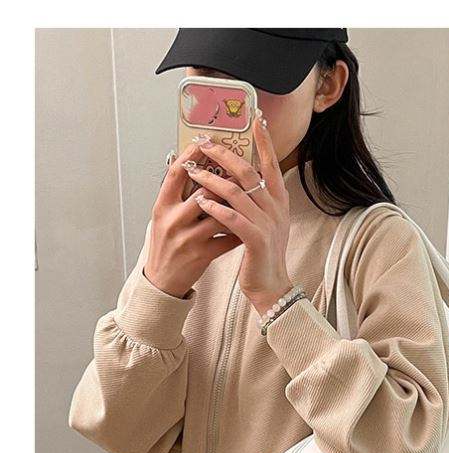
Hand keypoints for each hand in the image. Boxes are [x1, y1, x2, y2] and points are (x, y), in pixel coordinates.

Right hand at [144, 143, 241, 298]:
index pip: (176, 174)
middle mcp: (173, 220)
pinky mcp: (202, 254)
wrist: (163, 279)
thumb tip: (194, 167)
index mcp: (162, 206)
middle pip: (202, 191)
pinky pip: (228, 238)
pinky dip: (240, 228)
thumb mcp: (163, 216)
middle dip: (224, 181)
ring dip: (236, 204)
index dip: (191, 156)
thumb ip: (177, 195)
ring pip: (218, 214)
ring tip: (249, 195)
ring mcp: (188, 238)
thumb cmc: (166, 244)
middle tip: (241, 169)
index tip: (206, 142)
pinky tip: (250, 222)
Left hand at [183, 112, 293, 314]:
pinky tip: (201, 201)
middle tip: (204, 142)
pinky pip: (232, 218)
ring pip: (236, 192)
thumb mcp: (264, 222)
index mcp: (279, 201)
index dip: (264, 141)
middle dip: (223, 154)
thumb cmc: (262, 254)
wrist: (271, 286)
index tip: (255, 119)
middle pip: (248, 172)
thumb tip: (239, 177)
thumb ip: (255, 200)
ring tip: (193, 170)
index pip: (271, 164)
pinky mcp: (256, 241)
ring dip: (211, 179)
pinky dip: (215, 208)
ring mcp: (267, 224)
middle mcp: (276, 208)